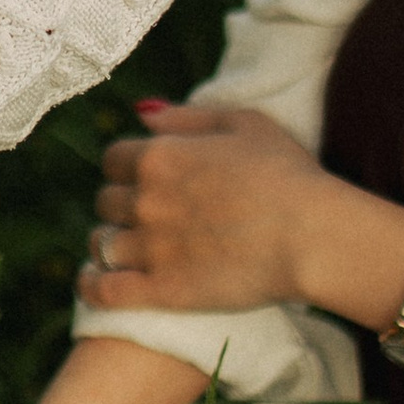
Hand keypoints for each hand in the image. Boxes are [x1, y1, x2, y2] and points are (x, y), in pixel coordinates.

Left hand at [77, 107, 403, 333]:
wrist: (312, 236)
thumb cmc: (287, 174)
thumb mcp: (243, 123)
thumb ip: (185, 116)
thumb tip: (140, 113)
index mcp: (159, 156)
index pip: (113, 158)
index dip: (128, 167)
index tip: (147, 178)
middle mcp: (145, 200)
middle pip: (106, 200)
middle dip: (122, 204)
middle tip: (148, 214)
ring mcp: (150, 248)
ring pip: (101, 243)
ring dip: (111, 243)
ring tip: (129, 248)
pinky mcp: (161, 290)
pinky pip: (102, 290)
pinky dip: (91, 284)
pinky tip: (95, 280)